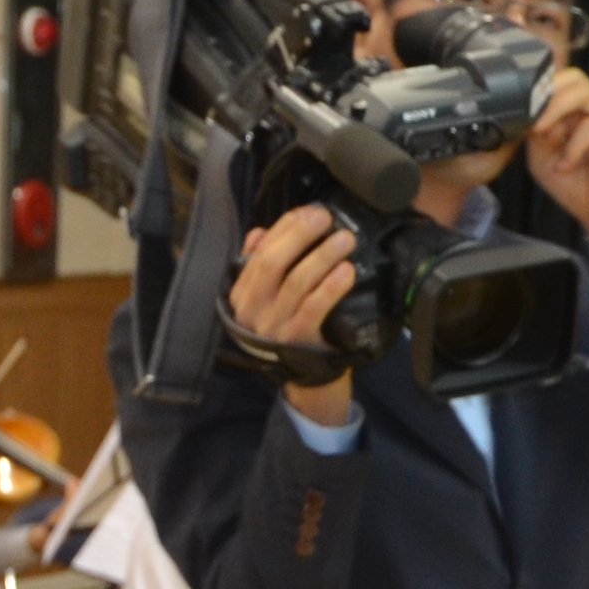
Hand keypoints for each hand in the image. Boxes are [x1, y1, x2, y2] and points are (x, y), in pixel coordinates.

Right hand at [225, 204, 363, 431]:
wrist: (302, 376)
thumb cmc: (284, 327)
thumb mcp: (265, 299)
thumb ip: (260, 265)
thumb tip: (260, 232)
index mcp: (242, 293)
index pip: (260, 252)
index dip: (285, 227)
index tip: (310, 211)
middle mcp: (252, 309)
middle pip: (273, 263)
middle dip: (300, 235)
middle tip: (326, 218)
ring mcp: (274, 326)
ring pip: (298, 282)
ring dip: (323, 256)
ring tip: (345, 240)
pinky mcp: (298, 339)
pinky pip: (315, 307)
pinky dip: (332, 286)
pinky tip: (346, 271)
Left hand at [520, 68, 588, 239]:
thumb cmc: (579, 190)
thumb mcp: (543, 159)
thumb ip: (535, 133)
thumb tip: (524, 111)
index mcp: (581, 112)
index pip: (562, 81)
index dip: (539, 89)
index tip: (518, 109)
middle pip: (574, 79)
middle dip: (547, 97)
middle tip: (531, 122)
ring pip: (585, 93)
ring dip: (556, 115)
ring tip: (545, 140)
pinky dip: (575, 144)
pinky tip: (566, 165)